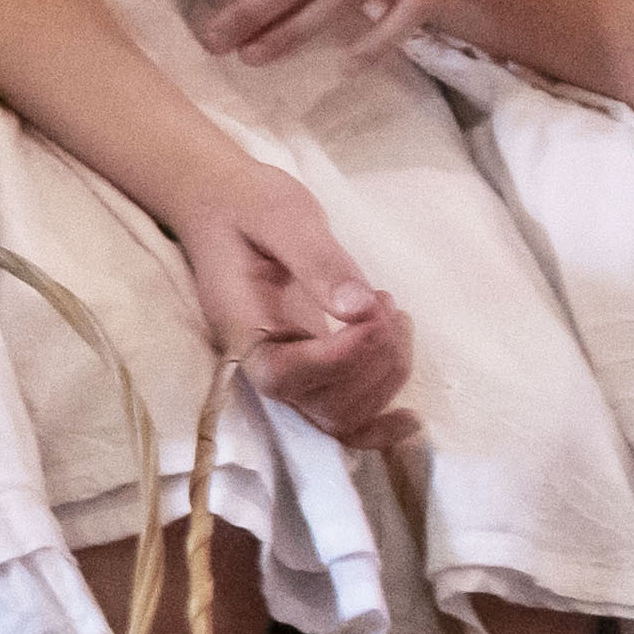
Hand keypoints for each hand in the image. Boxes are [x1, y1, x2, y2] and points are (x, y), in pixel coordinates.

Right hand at [164, 158, 414, 448]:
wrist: (222, 204)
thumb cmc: (246, 204)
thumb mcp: (282, 216)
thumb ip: (318, 261)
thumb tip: (359, 308)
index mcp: (242, 327)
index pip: (287, 376)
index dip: (342, 358)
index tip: (376, 309)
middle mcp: (261, 360)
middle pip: (322, 406)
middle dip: (374, 362)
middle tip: (387, 303)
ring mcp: (286, 368)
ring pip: (340, 414)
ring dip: (386, 374)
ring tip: (394, 316)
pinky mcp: (310, 367)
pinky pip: (341, 416)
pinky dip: (377, 428)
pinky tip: (410, 420)